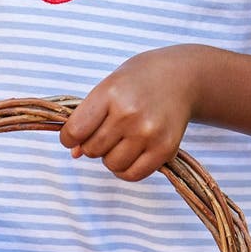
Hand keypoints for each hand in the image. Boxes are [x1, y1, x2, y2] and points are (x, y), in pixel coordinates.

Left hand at [60, 46, 197, 179]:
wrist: (181, 77)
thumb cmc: (139, 80)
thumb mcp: (109, 86)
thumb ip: (88, 117)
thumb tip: (74, 153)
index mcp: (111, 93)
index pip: (75, 131)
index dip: (69, 137)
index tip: (74, 135)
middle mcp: (129, 114)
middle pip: (93, 149)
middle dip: (92, 144)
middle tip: (105, 131)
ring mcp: (149, 133)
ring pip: (111, 164)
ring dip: (110, 157)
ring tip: (121, 139)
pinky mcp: (165, 149)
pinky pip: (133, 175)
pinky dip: (126, 169)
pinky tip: (130, 153)